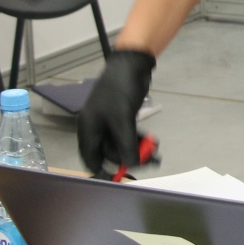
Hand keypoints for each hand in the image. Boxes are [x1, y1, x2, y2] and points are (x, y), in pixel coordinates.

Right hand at [77, 49, 155, 176]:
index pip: (91, 159)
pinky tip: (152, 141)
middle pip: (110, 153)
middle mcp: (96, 127)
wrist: (131, 64)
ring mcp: (109, 122)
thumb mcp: (122, 118)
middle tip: (150, 161)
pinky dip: (139, 140)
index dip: (103, 172)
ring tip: (155, 152)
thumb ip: (126, 143)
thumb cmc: (120, 88)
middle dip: (129, 158)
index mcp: (88, 128)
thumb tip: (132, 165)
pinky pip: (128, 135)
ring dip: (137, 149)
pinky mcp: (121, 117)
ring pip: (122, 145)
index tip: (118, 181)